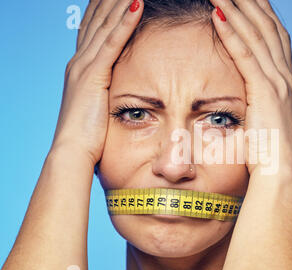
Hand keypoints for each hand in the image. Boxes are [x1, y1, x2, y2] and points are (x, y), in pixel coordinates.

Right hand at [51, 0, 142, 165]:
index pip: (92, 30)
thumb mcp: (96, 108)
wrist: (73, 152)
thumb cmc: (88, 137)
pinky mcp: (94, 76)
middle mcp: (79, 62)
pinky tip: (137, 6)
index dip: (103, 10)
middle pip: (97, 20)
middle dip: (110, 0)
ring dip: (120, 3)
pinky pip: (113, 42)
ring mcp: (84, 67)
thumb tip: (116, 96)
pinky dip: (125, 23)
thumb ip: (105, 95)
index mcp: (80, 70)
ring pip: (105, 25)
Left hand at [209, 0, 291, 175]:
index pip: (275, 37)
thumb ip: (259, 105)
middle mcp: (285, 77)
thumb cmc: (269, 154)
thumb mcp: (265, 122)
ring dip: (238, 8)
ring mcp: (278, 83)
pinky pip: (245, 56)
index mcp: (286, 83)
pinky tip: (217, 15)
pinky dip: (231, 33)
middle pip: (269, 27)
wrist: (281, 173)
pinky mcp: (265, 93)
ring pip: (257, 35)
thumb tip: (246, 101)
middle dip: (251, 2)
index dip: (263, 13)